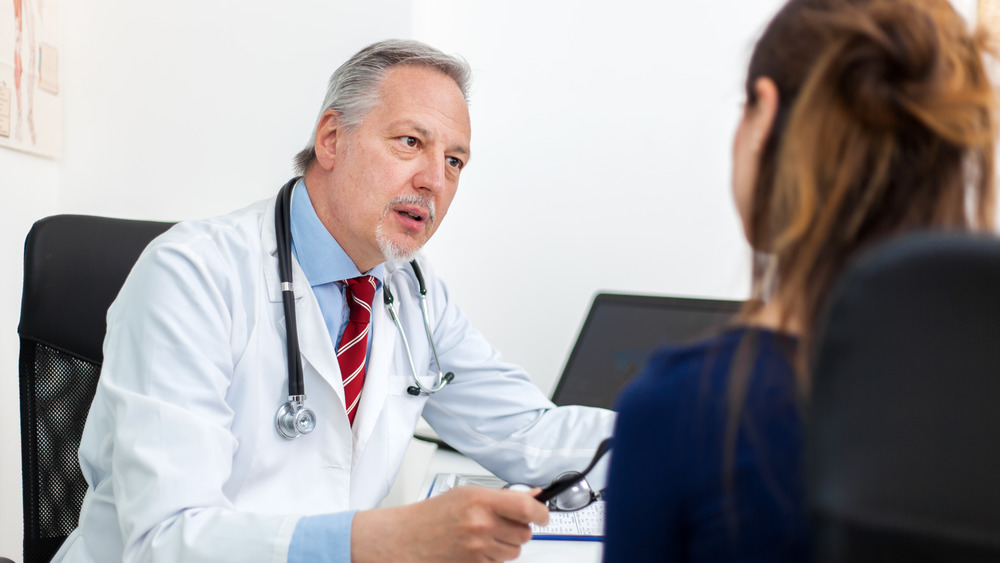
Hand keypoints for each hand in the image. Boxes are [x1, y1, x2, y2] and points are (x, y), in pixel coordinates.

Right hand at [351, 485, 548, 562]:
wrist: (407, 539)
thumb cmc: (433, 515)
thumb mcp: (467, 494)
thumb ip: (503, 496)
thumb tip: (531, 496)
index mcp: (480, 501)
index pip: (526, 508)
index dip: (541, 512)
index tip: (542, 514)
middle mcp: (481, 525)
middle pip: (524, 533)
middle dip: (520, 528)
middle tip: (505, 522)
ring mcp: (478, 548)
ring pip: (515, 550)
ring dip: (508, 544)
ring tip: (488, 534)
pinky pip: (500, 562)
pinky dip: (495, 556)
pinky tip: (478, 546)